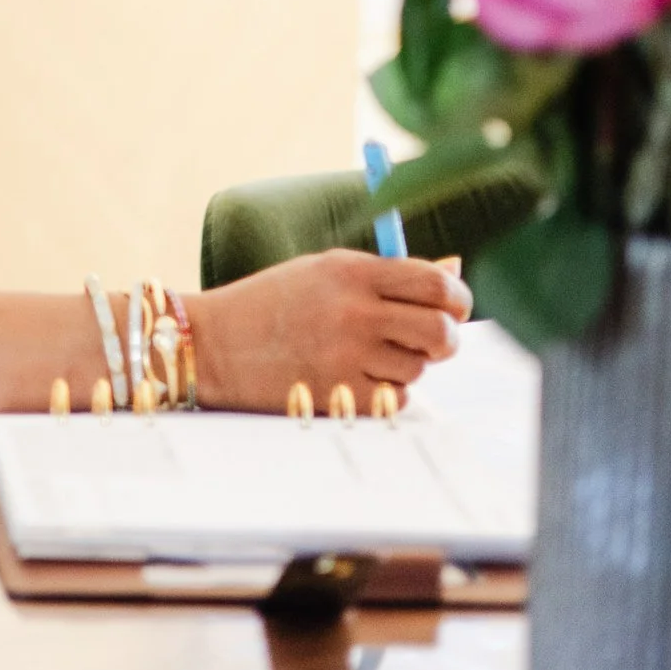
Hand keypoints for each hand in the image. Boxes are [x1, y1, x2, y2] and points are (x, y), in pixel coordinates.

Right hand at [181, 250, 471, 413]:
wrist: (213, 344)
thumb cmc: (272, 303)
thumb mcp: (324, 271)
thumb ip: (388, 274)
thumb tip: (455, 270)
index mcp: (351, 271)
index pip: (437, 282)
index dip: (458, 297)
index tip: (453, 306)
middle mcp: (353, 312)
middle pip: (442, 331)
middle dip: (445, 339)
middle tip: (429, 340)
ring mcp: (345, 356)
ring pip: (418, 369)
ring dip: (405, 366)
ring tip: (367, 355)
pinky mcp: (338, 395)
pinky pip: (393, 399)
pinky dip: (382, 392)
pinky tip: (350, 377)